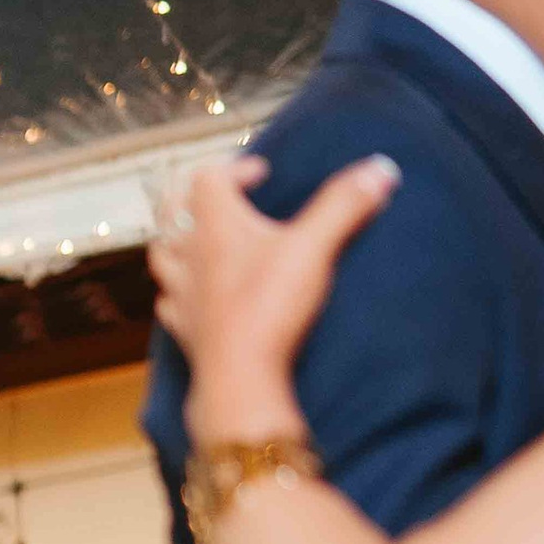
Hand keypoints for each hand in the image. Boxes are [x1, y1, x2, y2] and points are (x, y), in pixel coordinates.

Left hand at [152, 151, 396, 444]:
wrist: (239, 376)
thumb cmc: (270, 306)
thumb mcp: (314, 247)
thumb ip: (344, 205)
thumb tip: (380, 169)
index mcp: (214, 224)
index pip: (208, 177)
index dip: (234, 168)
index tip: (262, 172)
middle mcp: (189, 254)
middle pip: (174, 210)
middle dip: (194, 195)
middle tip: (221, 196)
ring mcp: (182, 292)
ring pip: (163, 254)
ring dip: (177, 239)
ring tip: (197, 237)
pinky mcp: (184, 328)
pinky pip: (169, 301)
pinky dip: (178, 290)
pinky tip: (192, 294)